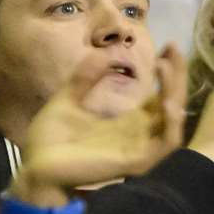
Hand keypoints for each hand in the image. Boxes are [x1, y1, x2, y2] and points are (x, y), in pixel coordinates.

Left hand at [12, 46, 188, 204]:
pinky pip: (166, 144)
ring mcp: (140, 149)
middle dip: (177, 76)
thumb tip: (102, 52)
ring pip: (173, 122)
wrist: (35, 167)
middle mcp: (140, 136)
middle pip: (171, 104)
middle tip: (173, 48)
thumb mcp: (69, 99)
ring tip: (165, 67)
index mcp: (128, 124)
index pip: (159, 96)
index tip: (167, 46)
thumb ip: (86, 78)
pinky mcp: (136, 162)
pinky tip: (167, 101)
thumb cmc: (50, 141)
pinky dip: (172, 123)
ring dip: (175, 93)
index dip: (167, 72)